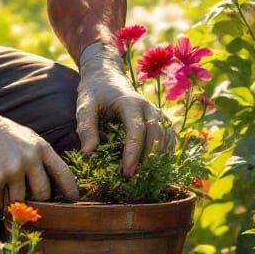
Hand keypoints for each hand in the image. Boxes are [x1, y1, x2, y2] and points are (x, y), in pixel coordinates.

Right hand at [0, 87, 79, 211]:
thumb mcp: (26, 138)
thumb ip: (39, 158)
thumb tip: (49, 187)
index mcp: (41, 148)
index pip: (63, 173)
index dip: (70, 190)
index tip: (73, 201)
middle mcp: (30, 159)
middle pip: (43, 194)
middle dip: (37, 202)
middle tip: (29, 202)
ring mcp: (12, 170)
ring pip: (19, 202)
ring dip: (11, 203)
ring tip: (3, 190)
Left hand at [77, 41, 175, 174]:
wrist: (106, 76)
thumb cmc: (94, 92)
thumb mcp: (84, 106)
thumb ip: (86, 127)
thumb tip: (88, 154)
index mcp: (130, 102)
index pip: (137, 130)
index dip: (134, 152)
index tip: (127, 172)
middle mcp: (147, 106)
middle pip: (156, 134)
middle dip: (148, 158)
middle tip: (133, 177)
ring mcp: (156, 111)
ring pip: (166, 136)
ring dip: (158, 156)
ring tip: (143, 174)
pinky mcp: (159, 117)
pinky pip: (170, 135)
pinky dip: (166, 151)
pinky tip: (153, 165)